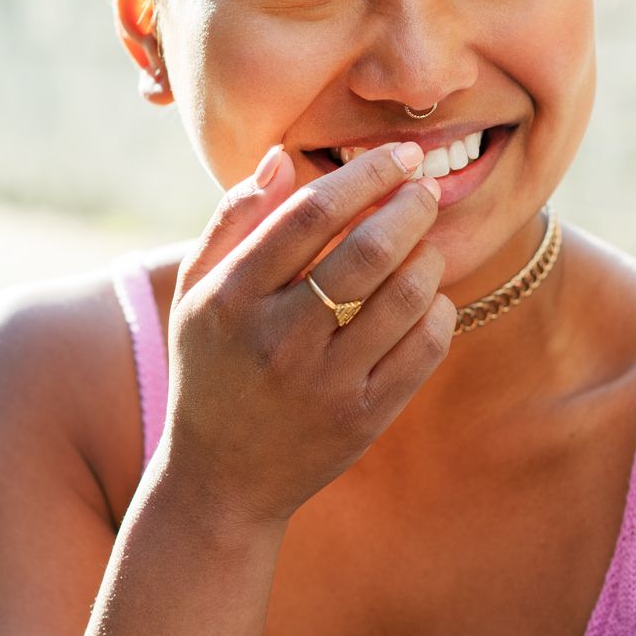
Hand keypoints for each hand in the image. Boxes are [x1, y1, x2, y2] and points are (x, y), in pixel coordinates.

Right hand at [159, 142, 455, 530]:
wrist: (222, 480)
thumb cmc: (212, 369)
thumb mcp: (197, 293)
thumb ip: (233, 220)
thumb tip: (282, 157)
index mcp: (232, 298)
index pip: (311, 213)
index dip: (364, 174)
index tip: (397, 155)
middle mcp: (277, 339)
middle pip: (368, 250)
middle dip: (411, 206)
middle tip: (425, 189)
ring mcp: (324, 383)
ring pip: (404, 297)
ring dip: (429, 257)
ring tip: (426, 243)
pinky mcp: (363, 419)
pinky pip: (424, 349)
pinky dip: (438, 311)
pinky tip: (428, 297)